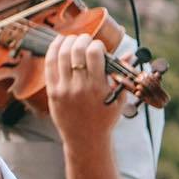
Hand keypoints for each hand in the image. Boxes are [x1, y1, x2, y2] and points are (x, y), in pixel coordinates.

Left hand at [43, 33, 122, 147]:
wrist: (86, 139)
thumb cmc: (105, 118)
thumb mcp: (119, 98)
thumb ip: (122, 74)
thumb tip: (129, 53)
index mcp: (99, 87)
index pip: (94, 54)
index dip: (96, 44)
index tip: (99, 46)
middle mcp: (80, 87)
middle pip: (76, 51)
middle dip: (82, 39)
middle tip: (85, 39)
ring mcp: (64, 89)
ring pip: (62, 55)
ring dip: (67, 41)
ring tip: (73, 39)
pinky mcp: (52, 92)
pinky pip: (49, 65)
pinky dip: (53, 50)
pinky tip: (59, 44)